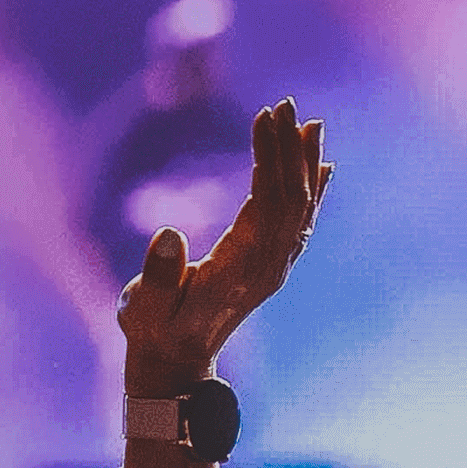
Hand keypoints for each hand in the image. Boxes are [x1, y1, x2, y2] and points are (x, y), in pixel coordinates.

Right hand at [120, 98, 329, 396]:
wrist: (175, 363)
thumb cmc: (153, 330)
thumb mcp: (146, 308)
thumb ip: (159, 275)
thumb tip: (170, 231)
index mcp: (243, 269)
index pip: (267, 202)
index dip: (269, 158)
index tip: (265, 117)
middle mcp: (269, 266)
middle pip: (291, 199)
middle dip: (289, 149)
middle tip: (287, 104)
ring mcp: (274, 267)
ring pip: (300, 208)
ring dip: (304, 164)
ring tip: (310, 123)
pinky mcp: (269, 266)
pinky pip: (298, 222)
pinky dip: (310, 191)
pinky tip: (320, 169)